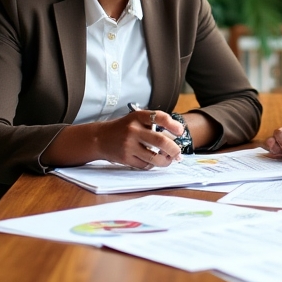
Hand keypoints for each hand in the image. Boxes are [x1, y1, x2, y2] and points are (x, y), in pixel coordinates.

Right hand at [42, 109, 184, 169]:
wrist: (100, 138)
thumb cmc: (124, 128)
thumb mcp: (136, 119)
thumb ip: (153, 124)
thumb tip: (176, 136)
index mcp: (137, 116)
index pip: (159, 117)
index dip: (173, 124)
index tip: (181, 131)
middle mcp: (133, 130)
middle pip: (160, 141)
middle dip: (174, 149)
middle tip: (179, 153)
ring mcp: (128, 145)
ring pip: (154, 158)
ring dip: (166, 161)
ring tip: (169, 160)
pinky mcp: (125, 158)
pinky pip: (145, 165)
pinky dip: (152, 165)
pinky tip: (154, 162)